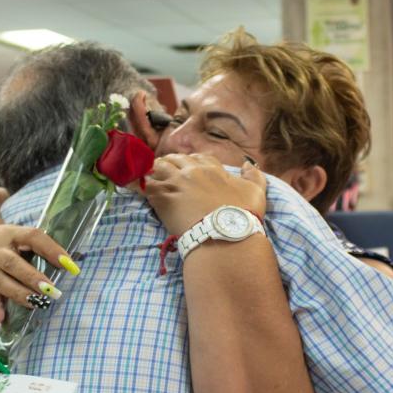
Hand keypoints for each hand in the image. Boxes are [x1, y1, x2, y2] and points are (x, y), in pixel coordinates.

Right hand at [0, 225, 72, 321]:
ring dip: (19, 294)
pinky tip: (1, 319)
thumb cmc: (4, 242)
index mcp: (11, 234)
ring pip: (1, 282)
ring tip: (37, 303)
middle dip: (32, 277)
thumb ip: (41, 246)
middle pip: (12, 263)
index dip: (51, 249)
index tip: (70, 264)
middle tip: (51, 290)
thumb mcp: (18, 236)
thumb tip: (73, 263)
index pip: (32, 237)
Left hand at [143, 154, 266, 235]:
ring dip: (155, 170)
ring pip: (159, 167)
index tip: (189, 169)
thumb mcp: (256, 192)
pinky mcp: (162, 197)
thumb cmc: (242, 216)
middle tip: (167, 172)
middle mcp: (193, 171)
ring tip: (151, 177)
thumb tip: (248, 164)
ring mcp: (176, 183)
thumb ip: (254, 175)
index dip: (192, 162)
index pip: (198, 157)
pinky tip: (135, 186)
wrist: (225, 235)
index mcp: (213, 168)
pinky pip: (145, 184)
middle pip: (176, 159)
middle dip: (171, 163)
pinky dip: (140, 184)